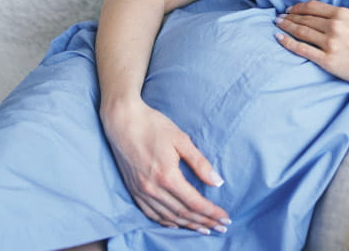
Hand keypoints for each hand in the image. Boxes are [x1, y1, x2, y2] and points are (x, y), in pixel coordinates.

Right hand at [100, 99, 230, 234]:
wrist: (122, 121)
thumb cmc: (153, 126)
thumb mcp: (181, 140)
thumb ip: (200, 163)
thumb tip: (217, 182)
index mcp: (167, 176)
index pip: (194, 203)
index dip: (211, 212)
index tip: (225, 218)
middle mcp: (153, 188)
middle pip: (183, 213)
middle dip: (204, 222)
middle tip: (221, 227)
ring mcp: (141, 191)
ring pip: (168, 217)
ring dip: (188, 225)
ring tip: (204, 228)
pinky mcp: (133, 190)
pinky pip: (151, 213)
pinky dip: (167, 221)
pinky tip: (177, 224)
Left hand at [274, 0, 348, 87]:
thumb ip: (345, 18)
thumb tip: (331, 17)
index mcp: (343, 14)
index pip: (313, 7)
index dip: (298, 7)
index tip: (290, 9)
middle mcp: (335, 26)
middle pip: (304, 19)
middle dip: (289, 17)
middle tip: (279, 17)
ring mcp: (330, 44)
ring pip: (301, 32)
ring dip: (286, 27)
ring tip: (277, 26)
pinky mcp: (328, 61)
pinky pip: (303, 50)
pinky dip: (288, 43)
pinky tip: (279, 39)